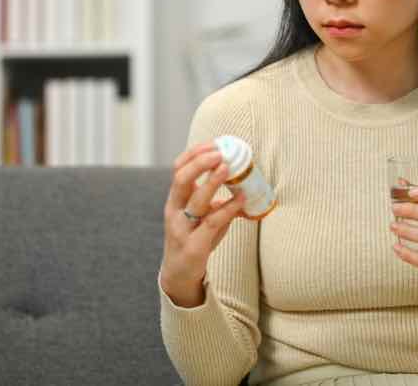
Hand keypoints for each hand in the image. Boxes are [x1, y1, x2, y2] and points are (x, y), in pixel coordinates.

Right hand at [160, 141, 246, 305]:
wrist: (179, 274)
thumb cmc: (193, 238)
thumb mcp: (200, 215)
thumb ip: (215, 199)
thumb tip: (242, 180)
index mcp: (175, 200)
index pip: (178, 168)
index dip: (194, 153)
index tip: (214, 143)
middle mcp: (175, 211)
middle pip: (181, 179)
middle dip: (199, 163)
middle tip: (219, 153)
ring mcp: (183, 228)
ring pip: (196, 200)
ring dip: (212, 181)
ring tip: (227, 167)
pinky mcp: (195, 246)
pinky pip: (212, 223)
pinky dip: (228, 208)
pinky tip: (241, 200)